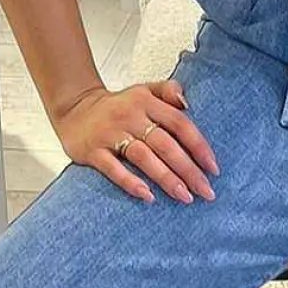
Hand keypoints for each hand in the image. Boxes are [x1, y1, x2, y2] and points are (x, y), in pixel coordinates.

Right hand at [54, 79, 219, 204]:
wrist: (74, 108)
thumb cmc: (118, 105)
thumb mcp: (144, 90)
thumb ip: (168, 91)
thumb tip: (187, 103)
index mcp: (146, 102)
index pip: (179, 123)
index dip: (198, 146)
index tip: (213, 168)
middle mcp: (131, 116)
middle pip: (165, 144)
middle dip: (188, 170)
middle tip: (206, 191)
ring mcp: (111, 134)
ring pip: (143, 157)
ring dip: (166, 178)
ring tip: (185, 197)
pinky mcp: (93, 151)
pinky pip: (113, 168)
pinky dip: (131, 182)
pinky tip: (147, 196)